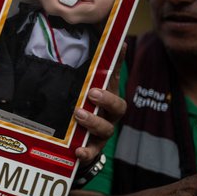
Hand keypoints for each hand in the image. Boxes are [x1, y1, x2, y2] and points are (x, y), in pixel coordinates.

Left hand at [74, 42, 126, 164]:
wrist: (77, 145)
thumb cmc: (82, 110)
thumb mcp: (80, 89)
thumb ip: (86, 71)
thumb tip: (93, 43)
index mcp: (106, 96)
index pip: (114, 76)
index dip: (119, 61)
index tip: (119, 45)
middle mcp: (109, 114)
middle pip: (118, 106)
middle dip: (107, 99)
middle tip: (92, 93)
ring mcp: (103, 132)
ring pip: (106, 128)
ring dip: (93, 122)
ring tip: (78, 114)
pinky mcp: (93, 149)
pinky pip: (93, 152)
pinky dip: (86, 152)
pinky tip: (78, 150)